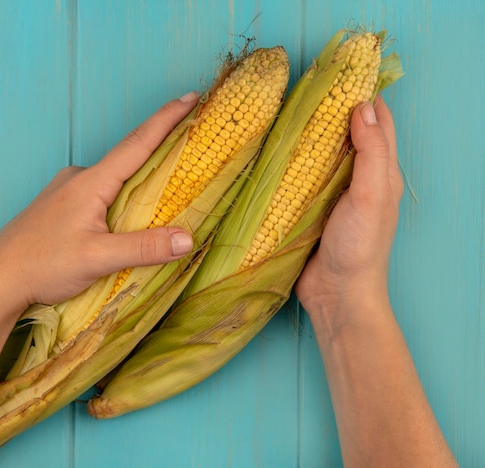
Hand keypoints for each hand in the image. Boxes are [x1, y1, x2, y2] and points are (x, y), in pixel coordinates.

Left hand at [0, 92, 198, 312]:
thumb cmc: (42, 265)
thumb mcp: (97, 259)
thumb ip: (143, 248)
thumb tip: (187, 240)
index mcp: (90, 183)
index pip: (137, 144)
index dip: (166, 120)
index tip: (190, 96)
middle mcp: (78, 178)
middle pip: (127, 155)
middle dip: (159, 144)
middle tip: (189, 133)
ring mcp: (66, 190)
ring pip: (112, 176)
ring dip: (139, 172)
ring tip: (165, 177)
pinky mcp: (60, 206)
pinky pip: (99, 190)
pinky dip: (120, 191)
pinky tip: (125, 208)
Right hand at [295, 95, 403, 316]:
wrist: (337, 295)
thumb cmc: (360, 247)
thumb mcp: (371, 196)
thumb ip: (371, 153)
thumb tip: (364, 106)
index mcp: (380, 172)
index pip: (377, 123)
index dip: (362, 96)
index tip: (339, 75)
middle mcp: (356, 178)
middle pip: (345, 135)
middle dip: (329, 111)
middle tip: (303, 90)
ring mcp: (330, 194)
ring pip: (319, 154)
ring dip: (305, 135)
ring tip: (283, 113)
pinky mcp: (306, 208)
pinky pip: (298, 177)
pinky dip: (288, 161)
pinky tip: (270, 152)